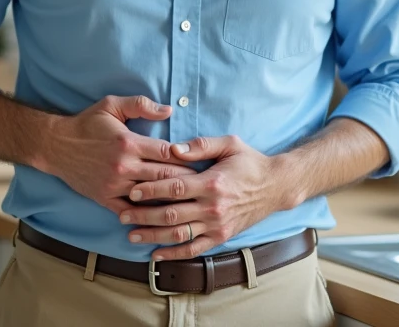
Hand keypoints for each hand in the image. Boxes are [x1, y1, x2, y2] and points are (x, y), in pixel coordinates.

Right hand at [40, 95, 196, 215]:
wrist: (56, 146)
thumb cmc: (87, 124)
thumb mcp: (112, 105)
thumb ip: (141, 105)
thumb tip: (168, 110)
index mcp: (129, 142)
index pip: (168, 152)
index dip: (188, 157)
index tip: (203, 161)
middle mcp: (124, 166)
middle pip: (164, 176)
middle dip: (187, 181)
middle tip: (206, 185)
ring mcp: (115, 185)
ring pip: (151, 196)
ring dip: (171, 200)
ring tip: (192, 203)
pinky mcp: (105, 199)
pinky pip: (131, 211)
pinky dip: (147, 216)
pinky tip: (163, 220)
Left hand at [118, 135, 292, 260]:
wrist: (276, 186)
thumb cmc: (250, 161)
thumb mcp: (229, 144)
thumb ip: (200, 144)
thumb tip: (173, 148)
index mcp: (212, 182)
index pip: (174, 188)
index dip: (150, 190)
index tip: (131, 191)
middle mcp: (213, 207)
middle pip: (171, 214)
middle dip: (143, 216)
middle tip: (122, 215)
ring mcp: (217, 225)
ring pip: (179, 234)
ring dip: (153, 237)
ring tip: (132, 235)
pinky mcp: (221, 237)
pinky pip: (194, 249)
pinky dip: (174, 254)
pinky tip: (156, 255)